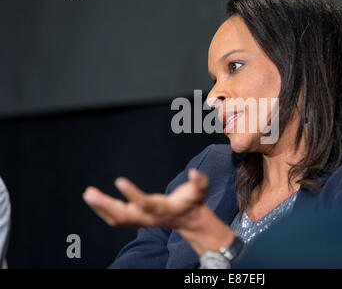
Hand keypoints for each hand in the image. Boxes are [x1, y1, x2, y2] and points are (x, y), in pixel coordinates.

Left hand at [82, 168, 207, 229]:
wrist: (189, 220)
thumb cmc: (192, 202)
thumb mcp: (199, 190)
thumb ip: (199, 182)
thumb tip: (194, 173)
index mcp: (162, 209)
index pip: (145, 204)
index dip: (132, 194)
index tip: (119, 181)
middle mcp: (149, 217)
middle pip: (124, 216)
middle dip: (106, 205)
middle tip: (90, 194)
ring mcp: (141, 221)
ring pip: (117, 219)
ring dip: (101, 207)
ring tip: (88, 194)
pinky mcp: (136, 220)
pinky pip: (115, 218)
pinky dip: (103, 210)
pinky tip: (93, 199)